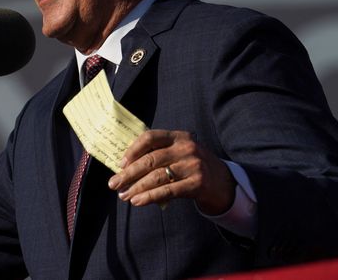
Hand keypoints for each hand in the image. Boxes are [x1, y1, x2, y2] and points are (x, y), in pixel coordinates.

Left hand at [107, 130, 234, 213]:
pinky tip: (137, 201)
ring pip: (157, 176)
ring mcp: (193, 165)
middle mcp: (186, 148)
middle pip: (150, 159)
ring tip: (124, 195)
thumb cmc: (193, 167)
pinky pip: (167, 191)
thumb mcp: (180, 153)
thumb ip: (159, 154)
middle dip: (129, 173)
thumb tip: (125, 168)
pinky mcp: (197, 184)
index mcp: (179, 136)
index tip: (120, 163)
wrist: (224, 183)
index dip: (133, 150)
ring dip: (136, 187)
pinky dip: (149, 197)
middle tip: (114, 183)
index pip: (151, 137)